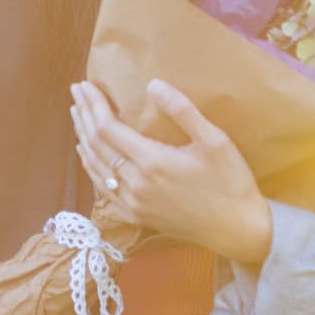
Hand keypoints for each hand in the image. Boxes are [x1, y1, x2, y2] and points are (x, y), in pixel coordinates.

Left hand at [71, 78, 272, 264]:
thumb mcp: (215, 140)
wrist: (238, 229)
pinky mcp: (137, 216)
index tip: (85, 85)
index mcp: (152, 162)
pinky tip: (87, 154)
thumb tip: (153, 85)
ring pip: (96, 166)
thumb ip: (182, 111)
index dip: (94, 105)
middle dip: (84, 115)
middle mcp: (136, 184)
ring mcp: (133, 203)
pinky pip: (103, 188)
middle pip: (97, 145)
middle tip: (76, 91)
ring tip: (77, 114)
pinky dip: (91, 166)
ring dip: (83, 138)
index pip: (108, 128)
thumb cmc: (231, 181)